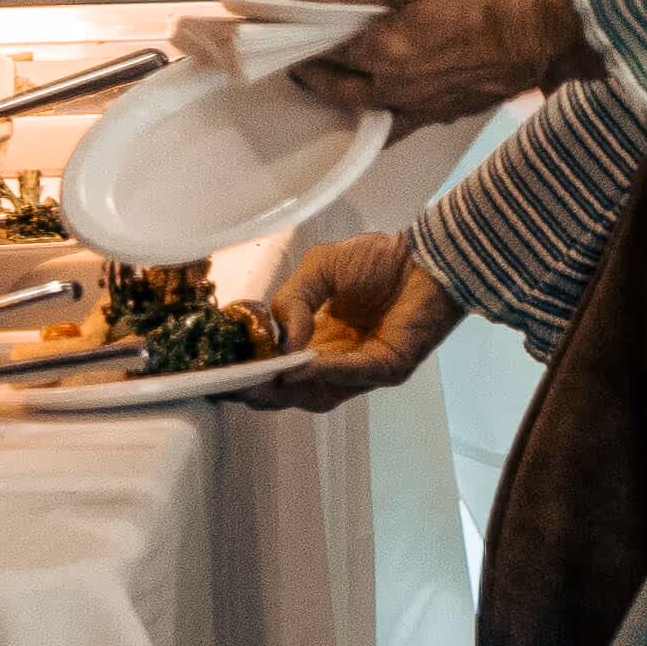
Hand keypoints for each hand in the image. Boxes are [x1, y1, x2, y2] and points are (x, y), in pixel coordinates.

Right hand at [236, 230, 458, 410]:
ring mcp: (362, 370)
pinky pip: (351, 375)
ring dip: (288, 386)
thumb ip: (291, 301)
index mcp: (316, 341)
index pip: (277, 369)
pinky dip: (326, 372)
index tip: (219, 371)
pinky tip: (302, 364)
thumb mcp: (318, 270)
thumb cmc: (379, 259)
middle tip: (231, 384)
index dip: (249, 373)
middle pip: (291, 392)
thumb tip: (280, 340)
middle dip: (260, 391)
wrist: (427, 252)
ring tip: (261, 377)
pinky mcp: (388, 368)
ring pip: (316, 392)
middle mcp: (336, 361)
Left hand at [248, 0, 597, 125]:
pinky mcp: (445, 113)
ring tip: (331, 78)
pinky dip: (378, 117)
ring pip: (361, 110)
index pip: (317, 48)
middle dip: (309, 73)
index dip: (293, 37)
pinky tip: (379, 104)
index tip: (276, 28)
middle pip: (332, 87)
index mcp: (378, 53)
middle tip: (299, 56)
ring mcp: (418, 106)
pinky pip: (397, 124)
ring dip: (339, 97)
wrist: (547, 33)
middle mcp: (390, 88)